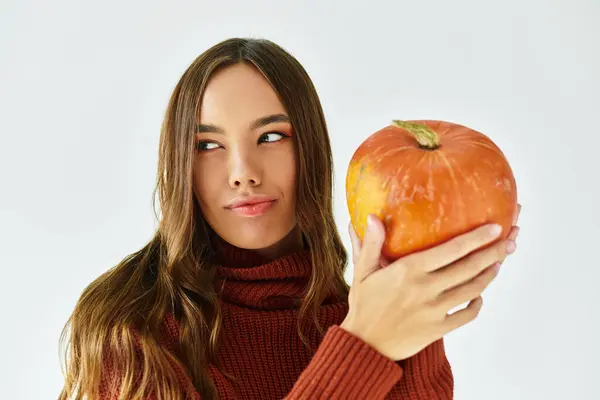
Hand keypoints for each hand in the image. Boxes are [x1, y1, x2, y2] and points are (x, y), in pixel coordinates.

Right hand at [341, 204, 520, 360]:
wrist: (365, 345)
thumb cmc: (364, 306)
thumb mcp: (362, 272)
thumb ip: (370, 244)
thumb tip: (373, 217)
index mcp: (409, 270)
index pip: (451, 249)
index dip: (476, 238)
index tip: (495, 228)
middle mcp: (426, 288)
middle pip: (470, 268)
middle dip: (494, 252)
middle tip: (510, 241)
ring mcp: (435, 310)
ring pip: (473, 289)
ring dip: (490, 275)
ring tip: (499, 262)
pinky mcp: (438, 329)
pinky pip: (467, 315)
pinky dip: (478, 304)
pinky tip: (480, 295)